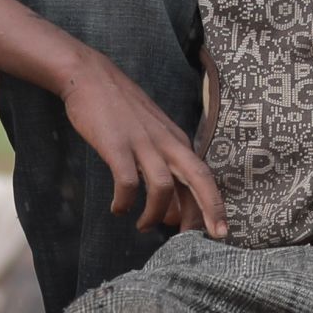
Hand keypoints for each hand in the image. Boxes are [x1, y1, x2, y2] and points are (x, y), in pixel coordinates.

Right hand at [63, 55, 224, 235]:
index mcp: (177, 140)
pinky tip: (117, 209)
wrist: (91, 76)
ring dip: (155, 214)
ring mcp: (142, 142)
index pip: (204, 176)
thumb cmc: (121, 110)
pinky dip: (125, 201)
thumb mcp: (151, 136)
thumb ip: (163, 169)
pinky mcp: (117, 145)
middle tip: (216, 236)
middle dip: (209, 209)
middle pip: (198, 178)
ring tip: (143, 227)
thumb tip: (170, 213)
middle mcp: (166, 142)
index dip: (215, 204)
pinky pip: (127, 181)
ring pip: (163, 186)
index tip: (221, 231)